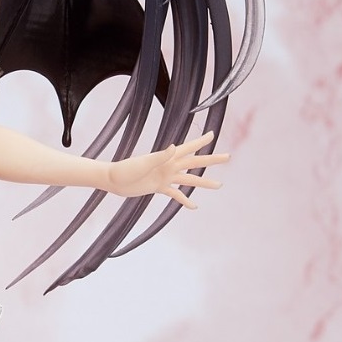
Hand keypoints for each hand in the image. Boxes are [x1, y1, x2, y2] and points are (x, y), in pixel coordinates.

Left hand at [106, 132, 228, 207]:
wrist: (113, 180)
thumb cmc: (125, 170)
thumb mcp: (143, 163)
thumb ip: (160, 156)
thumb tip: (175, 147)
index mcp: (167, 158)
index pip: (188, 148)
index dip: (201, 142)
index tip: (213, 134)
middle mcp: (169, 166)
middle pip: (195, 163)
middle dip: (211, 160)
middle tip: (228, 157)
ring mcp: (165, 177)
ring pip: (189, 179)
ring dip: (203, 182)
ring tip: (219, 185)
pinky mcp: (159, 188)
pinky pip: (175, 194)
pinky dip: (184, 200)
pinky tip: (194, 206)